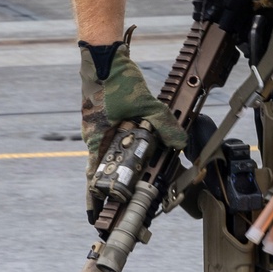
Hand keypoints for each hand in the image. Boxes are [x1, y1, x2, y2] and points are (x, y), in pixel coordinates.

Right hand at [79, 31, 185, 221]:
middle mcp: (92, 135)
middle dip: (113, 183)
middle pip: (101, 167)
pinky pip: (110, 135)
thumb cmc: (115, 79)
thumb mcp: (145, 104)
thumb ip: (163, 125)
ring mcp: (95, 124)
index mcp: (96, 139)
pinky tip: (133, 138)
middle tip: (122, 198)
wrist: (103, 54)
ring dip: (118, 160)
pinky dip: (121, 141)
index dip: (94, 199)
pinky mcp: (100, 114)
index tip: (95, 216)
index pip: (93, 178)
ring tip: (133, 168)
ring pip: (106, 150)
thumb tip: (179, 143)